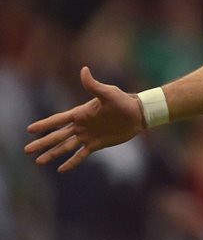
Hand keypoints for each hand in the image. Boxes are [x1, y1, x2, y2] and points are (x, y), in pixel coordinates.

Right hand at [25, 66, 144, 171]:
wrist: (138, 114)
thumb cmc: (124, 101)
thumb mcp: (108, 93)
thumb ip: (93, 85)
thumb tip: (84, 70)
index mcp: (81, 114)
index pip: (58, 120)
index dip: (44, 125)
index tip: (30, 129)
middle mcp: (81, 126)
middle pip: (57, 136)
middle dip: (42, 143)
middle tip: (26, 150)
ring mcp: (88, 136)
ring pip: (65, 147)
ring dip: (52, 153)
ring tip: (39, 162)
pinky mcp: (97, 144)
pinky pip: (81, 155)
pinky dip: (71, 162)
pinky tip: (61, 169)